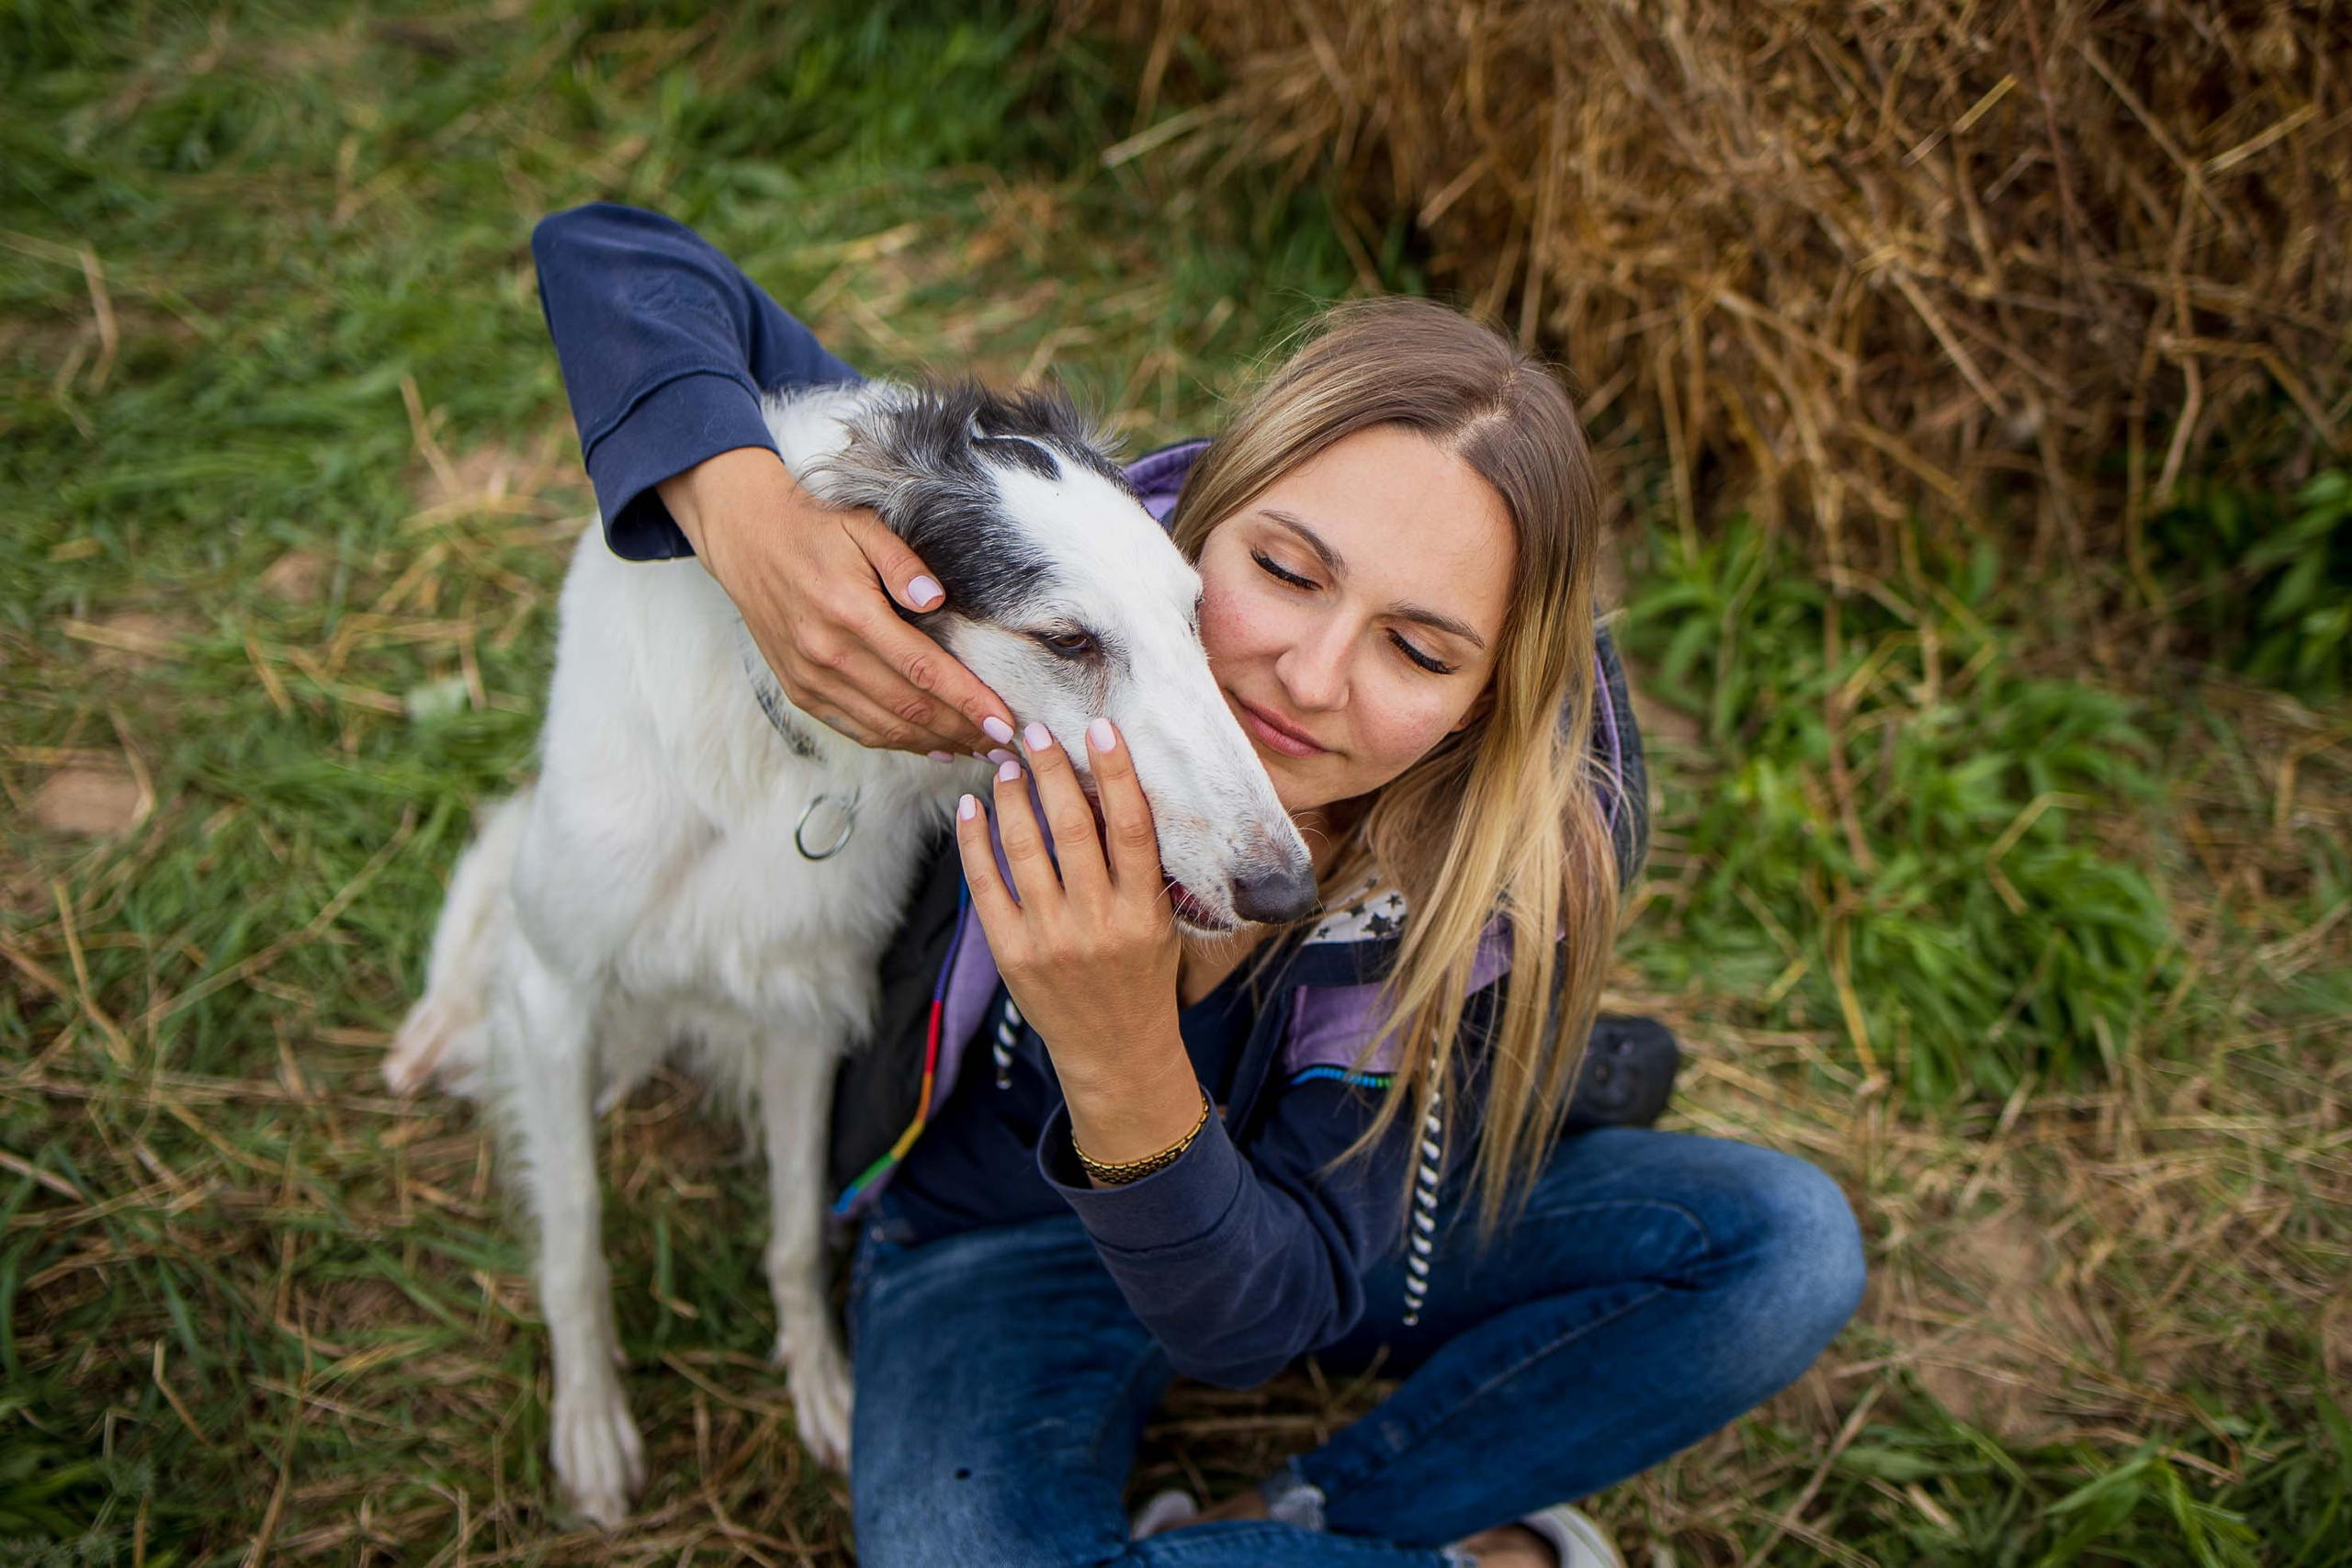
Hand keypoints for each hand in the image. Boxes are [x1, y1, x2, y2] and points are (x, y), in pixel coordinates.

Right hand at [659, 446, 1013, 754]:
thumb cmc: (814, 527)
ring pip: (885, 727)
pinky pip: (857, 729)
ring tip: (979, 749)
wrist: (747, 538)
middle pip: (910, 707)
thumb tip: (935, 598)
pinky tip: (932, 746)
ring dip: (936, 744)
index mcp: (849, 612)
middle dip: (964, 730)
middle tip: (1006, 744)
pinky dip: (897, 742)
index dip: (968, 700)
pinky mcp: (800, 690)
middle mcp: (827, 653)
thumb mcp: (862, 525)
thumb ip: (903, 562)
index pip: (923, 669)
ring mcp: (810, 678)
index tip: (1005, 721)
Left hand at [954, 718, 1199, 1158]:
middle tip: (1037, 730)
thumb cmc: (1141, 975)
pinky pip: (986, 884)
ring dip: (1015, 796)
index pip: (1133, 828)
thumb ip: (1137, 866)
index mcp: (1144, 912)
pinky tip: (974, 807)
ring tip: (1008, 763)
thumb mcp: (1159, 923)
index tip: (1101, 729)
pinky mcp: (1012, 953)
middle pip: (1074, 828)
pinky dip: (976, 840)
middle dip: (1053, 771)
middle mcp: (1099, 924)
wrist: (1114, 1048)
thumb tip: (1107, 787)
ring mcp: (1051, 939)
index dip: (1116, 774)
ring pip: (1026, 848)